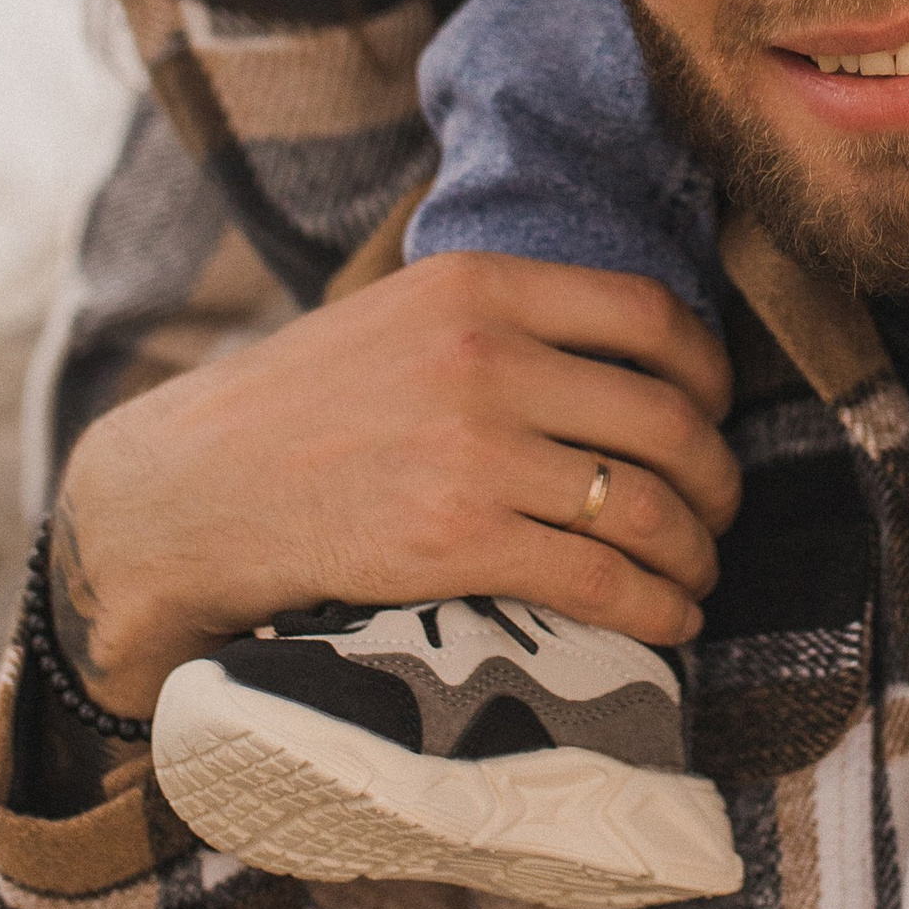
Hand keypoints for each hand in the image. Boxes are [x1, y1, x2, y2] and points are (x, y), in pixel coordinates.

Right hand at [49, 255, 741, 717]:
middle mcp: (486, 357)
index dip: (708, 375)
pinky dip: (655, 608)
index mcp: (478, 286)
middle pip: (667, 421)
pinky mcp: (457, 541)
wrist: (190, 491)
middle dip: (716, 480)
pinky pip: (601, 579)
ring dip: (694, 552)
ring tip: (696, 575)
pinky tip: (667, 623)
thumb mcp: (398, 315)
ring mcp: (475, 450)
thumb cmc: (298, 408)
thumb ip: (497, 318)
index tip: (713, 413)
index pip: (651, 318)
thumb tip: (618, 356)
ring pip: (647, 506)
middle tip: (717, 512)